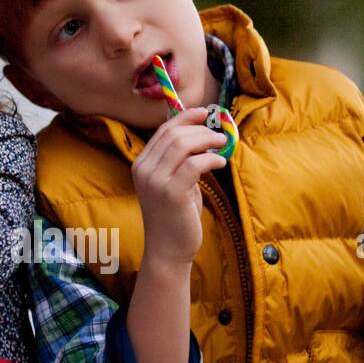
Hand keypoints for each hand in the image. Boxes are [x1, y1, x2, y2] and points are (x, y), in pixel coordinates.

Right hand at [131, 107, 228, 267]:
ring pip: (183, 145)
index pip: (163, 131)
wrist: (167, 250)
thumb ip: (180, 161)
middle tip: (219, 134)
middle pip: (173, 134)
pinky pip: (194, 164)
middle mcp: (144, 170)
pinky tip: (219, 163)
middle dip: (200, 129)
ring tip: (222, 145)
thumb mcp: (173, 183)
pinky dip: (210, 159)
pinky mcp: (171, 193)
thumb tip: (202, 134)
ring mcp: (155, 182)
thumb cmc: (175, 216)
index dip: (185, 118)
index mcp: (141, 164)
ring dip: (207, 140)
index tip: (205, 112)